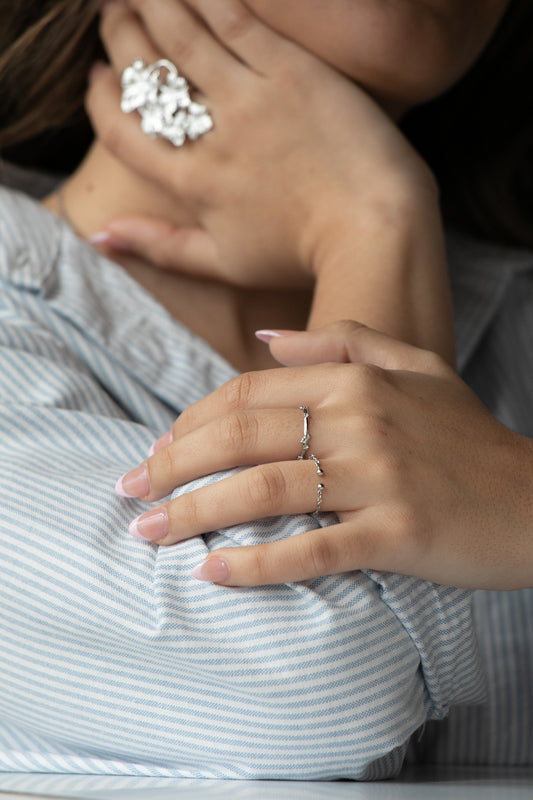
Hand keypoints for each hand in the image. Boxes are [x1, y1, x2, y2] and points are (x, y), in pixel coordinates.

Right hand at [87, 0, 433, 288]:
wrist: (373, 231)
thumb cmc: (302, 255)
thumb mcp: (224, 264)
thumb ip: (160, 247)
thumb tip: (98, 236)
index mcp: (192, 185)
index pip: (121, 132)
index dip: (99, 100)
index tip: (98, 78)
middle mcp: (211, 137)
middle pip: (144, 73)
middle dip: (119, 35)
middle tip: (116, 17)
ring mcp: (250, 99)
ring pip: (180, 33)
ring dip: (150, 0)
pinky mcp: (291, 70)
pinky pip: (234, 17)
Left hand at [115, 321, 532, 589]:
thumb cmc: (468, 436)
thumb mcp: (416, 366)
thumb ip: (342, 342)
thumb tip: (269, 338)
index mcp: (354, 380)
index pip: (245, 394)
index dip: (190, 421)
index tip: (156, 448)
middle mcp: (361, 420)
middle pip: (241, 438)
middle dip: (172, 464)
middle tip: (128, 490)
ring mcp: (379, 477)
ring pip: (265, 490)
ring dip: (196, 513)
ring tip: (147, 533)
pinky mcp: (397, 533)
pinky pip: (312, 550)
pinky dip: (258, 564)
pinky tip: (214, 574)